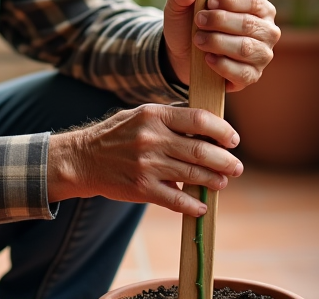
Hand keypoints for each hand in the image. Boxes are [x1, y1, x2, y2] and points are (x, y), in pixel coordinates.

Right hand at [46, 104, 241, 215]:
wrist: (82, 159)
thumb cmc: (116, 135)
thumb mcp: (140, 114)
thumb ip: (170, 118)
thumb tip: (207, 126)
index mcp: (154, 115)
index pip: (199, 120)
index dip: (222, 130)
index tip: (233, 139)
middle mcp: (152, 138)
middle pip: (201, 150)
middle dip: (225, 161)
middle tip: (236, 167)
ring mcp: (147, 165)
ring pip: (193, 174)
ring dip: (214, 181)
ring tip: (223, 182)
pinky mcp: (142, 188)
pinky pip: (175, 199)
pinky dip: (193, 204)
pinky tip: (201, 205)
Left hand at [161, 0, 279, 90]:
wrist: (182, 52)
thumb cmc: (189, 21)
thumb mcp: (180, 0)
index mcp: (259, 7)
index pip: (254, 1)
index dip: (230, 1)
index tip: (208, 3)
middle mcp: (266, 31)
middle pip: (249, 24)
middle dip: (219, 22)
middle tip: (199, 21)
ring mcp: (262, 55)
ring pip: (246, 49)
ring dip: (218, 43)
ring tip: (199, 40)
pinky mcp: (252, 75)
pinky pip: (242, 73)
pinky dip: (222, 65)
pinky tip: (208, 58)